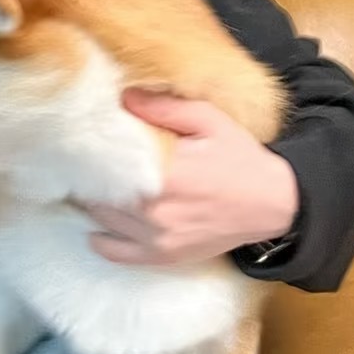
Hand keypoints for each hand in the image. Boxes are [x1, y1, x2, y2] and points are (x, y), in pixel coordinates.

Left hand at [85, 91, 299, 266]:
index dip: (88, 152)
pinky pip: (117, 253)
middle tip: (81, 160)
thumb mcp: (209, 121)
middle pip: (98, 194)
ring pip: (102, 221)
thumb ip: (165, 108)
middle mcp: (156, 211)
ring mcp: (158, 238)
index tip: (80, 140)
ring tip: (88, 184)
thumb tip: (123, 97)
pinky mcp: (163, 257)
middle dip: (88, 176)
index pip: (107, 164)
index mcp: (166, 174)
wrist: (273, 203)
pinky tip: (97, 223)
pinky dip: (101, 240)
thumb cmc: (240, 158)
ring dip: (92, 203)